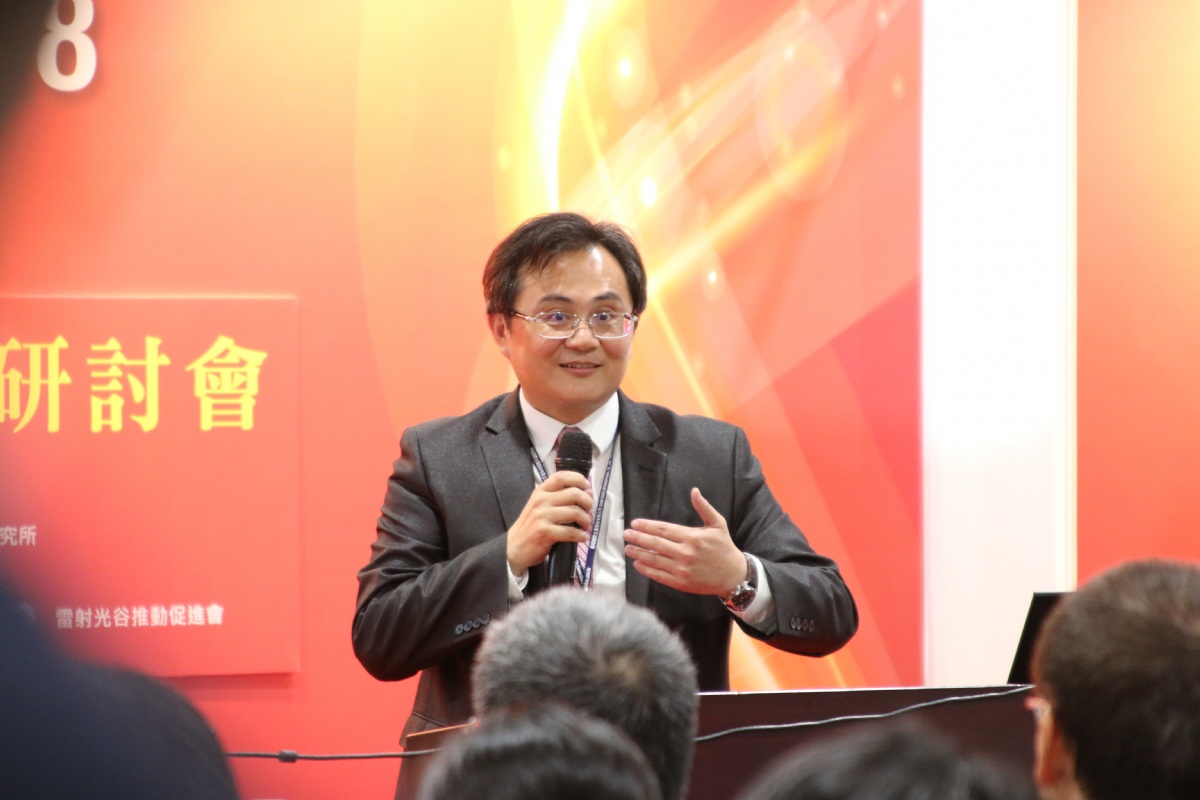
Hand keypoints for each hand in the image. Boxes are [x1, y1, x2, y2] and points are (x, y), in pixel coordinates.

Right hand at [506, 471, 591, 574]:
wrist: (513, 547)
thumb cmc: (530, 526)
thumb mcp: (540, 507)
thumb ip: (560, 498)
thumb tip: (588, 493)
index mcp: (540, 491)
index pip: (562, 477)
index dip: (579, 479)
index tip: (587, 487)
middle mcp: (541, 500)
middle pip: (574, 493)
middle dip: (587, 502)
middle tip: (589, 511)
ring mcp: (542, 516)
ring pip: (575, 512)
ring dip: (586, 520)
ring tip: (585, 526)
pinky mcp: (544, 532)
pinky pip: (570, 531)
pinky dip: (581, 535)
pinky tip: (582, 537)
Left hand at [623, 487, 745, 595]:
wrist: (733, 576)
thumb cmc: (724, 548)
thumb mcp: (718, 524)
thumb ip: (704, 507)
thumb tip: (694, 491)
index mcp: (692, 537)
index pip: (663, 530)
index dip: (647, 526)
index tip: (635, 523)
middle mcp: (685, 553)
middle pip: (655, 544)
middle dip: (638, 538)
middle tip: (626, 534)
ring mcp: (682, 569)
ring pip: (654, 559)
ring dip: (638, 553)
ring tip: (627, 548)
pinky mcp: (681, 583)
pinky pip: (659, 575)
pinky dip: (647, 570)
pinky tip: (638, 564)